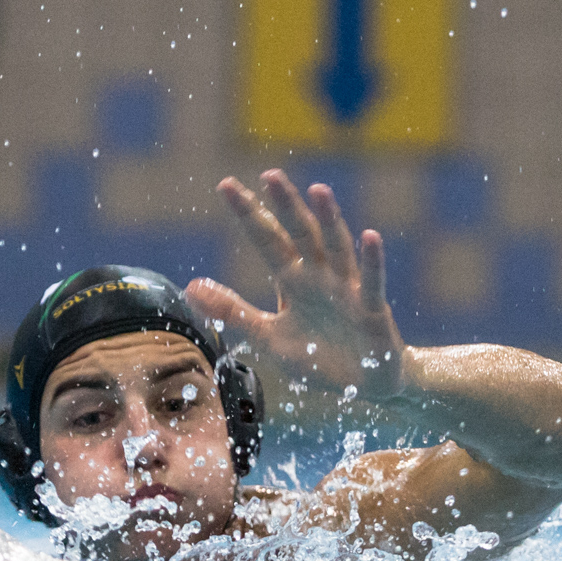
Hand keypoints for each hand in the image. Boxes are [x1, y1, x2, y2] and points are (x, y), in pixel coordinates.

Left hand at [186, 169, 406, 402]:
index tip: (226, 185)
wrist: (365, 384)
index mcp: (293, 280)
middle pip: (300, 234)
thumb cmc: (319, 356)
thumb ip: (233, 310)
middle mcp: (319, 276)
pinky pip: (371, 282)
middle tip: (270, 175)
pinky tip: (369, 236)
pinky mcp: (372, 310)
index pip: (267, 239)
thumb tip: (189, 287)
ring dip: (329, 220)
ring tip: (318, 191)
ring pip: (336, 249)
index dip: (249, 214)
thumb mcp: (268, 335)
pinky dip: (371, 261)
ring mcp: (347, 290)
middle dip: (286, 206)